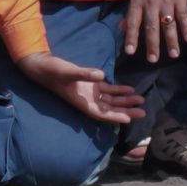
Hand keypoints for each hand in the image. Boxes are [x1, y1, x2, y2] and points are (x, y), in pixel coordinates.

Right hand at [18, 52, 141, 122]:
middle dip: (125, 111)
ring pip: (111, 100)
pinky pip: (107, 90)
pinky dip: (118, 91)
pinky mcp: (91, 84)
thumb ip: (85, 74)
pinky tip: (130, 90)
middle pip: (109, 109)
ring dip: (125, 101)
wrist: (43, 66)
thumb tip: (101, 76)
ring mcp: (89, 93)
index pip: (100, 113)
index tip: (128, 119)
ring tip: (141, 100)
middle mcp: (87, 100)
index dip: (113, 117)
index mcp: (81, 102)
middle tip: (143, 112)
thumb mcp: (69, 72)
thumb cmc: (54, 71)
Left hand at [121, 0, 186, 62]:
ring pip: (168, 24)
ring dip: (171, 41)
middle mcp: (151, 2)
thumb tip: (122, 27)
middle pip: (151, 27)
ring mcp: (167, 0)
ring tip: (173, 55)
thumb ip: (131, 10)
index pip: (132, 22)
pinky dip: (186, 28)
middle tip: (153, 60)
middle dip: (152, 45)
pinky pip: (183, 16)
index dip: (131, 37)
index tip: (130, 52)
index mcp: (137, 0)